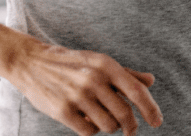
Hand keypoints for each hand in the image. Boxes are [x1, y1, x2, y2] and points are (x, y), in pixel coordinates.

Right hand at [10, 43, 162, 135]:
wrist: (33, 62)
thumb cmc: (72, 62)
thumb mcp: (100, 62)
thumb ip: (126, 73)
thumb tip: (150, 81)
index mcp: (107, 65)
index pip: (136, 91)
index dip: (150, 108)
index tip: (157, 122)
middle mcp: (94, 79)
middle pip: (124, 113)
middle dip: (131, 126)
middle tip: (131, 131)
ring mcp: (78, 96)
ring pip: (108, 125)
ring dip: (110, 127)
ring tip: (104, 119)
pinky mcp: (63, 111)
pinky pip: (88, 131)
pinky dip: (92, 130)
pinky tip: (88, 120)